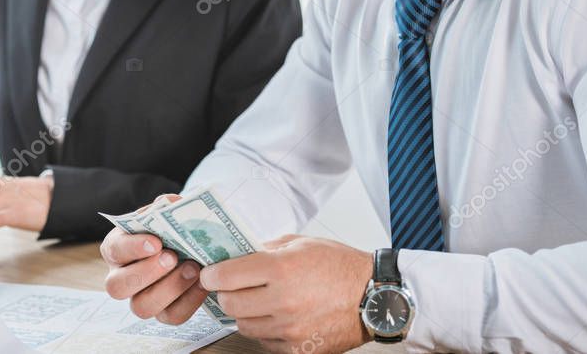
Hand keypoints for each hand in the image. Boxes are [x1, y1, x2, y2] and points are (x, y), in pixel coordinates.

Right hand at [101, 194, 207, 324]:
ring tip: (192, 269)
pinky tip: (203, 283)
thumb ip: (167, 205)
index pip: (114, 249)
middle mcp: (122, 277)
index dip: (132, 247)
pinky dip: (189, 301)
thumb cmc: (173, 225)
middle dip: (145, 273)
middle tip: (172, 257)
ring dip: (169, 289)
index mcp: (117, 248)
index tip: (155, 242)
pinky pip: (171, 316)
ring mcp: (141, 298)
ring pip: (142, 307)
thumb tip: (170, 204)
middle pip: (117, 286)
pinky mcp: (163, 312)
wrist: (192, 242)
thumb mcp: (168, 210)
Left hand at [199, 235, 371, 353]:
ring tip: (260, 300)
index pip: (225, 276)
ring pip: (244, 325)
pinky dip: (265, 330)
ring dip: (245, 312)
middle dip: (225, 293)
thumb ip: (267, 249)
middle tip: (233, 286)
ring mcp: (290, 329)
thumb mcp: (302, 243)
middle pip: (229, 303)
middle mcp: (283, 301)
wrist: (375, 296)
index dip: (212, 274)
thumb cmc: (341, 266)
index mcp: (281, 269)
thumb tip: (238, 255)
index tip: (211, 273)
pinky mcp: (299, 349)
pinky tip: (278, 316)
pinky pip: (265, 342)